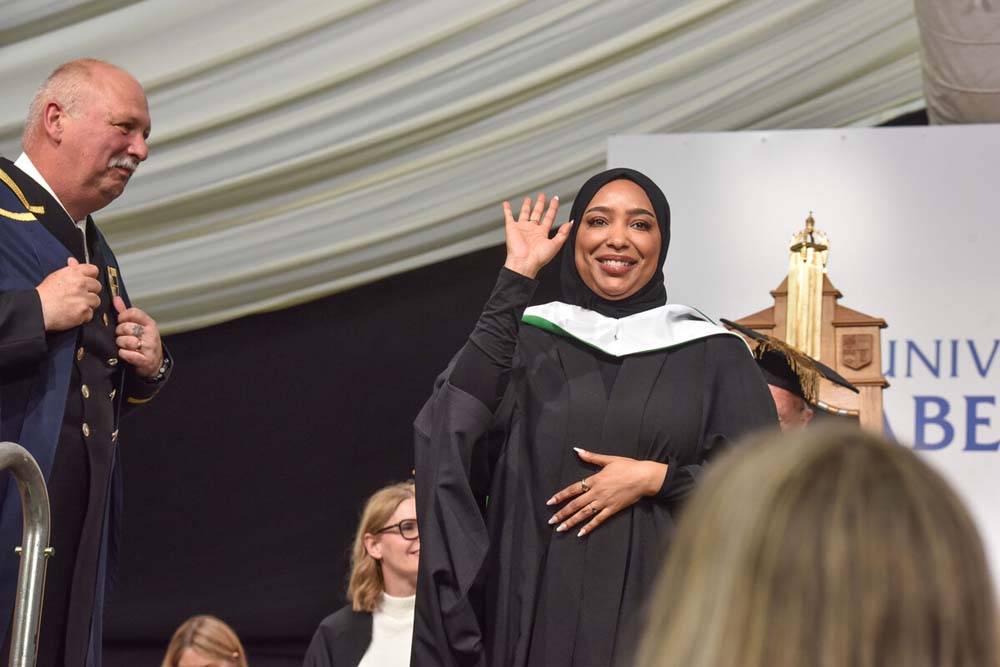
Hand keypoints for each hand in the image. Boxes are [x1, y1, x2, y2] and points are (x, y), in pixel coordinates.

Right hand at [35, 257, 101, 330]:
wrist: (37, 310)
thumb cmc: (44, 295)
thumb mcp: (55, 276)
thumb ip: (69, 269)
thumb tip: (73, 261)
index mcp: (74, 273)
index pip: (93, 270)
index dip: (91, 276)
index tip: (88, 281)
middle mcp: (80, 284)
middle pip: (97, 286)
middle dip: (90, 292)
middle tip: (79, 296)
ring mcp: (83, 298)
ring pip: (96, 300)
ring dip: (88, 304)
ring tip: (75, 305)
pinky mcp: (83, 310)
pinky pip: (90, 314)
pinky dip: (83, 316)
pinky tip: (73, 313)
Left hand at [113, 296, 163, 377]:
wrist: (154, 363)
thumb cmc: (144, 343)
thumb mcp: (139, 326)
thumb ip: (126, 313)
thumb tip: (116, 299)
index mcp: (149, 323)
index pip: (133, 312)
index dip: (123, 316)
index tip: (121, 321)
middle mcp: (151, 334)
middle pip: (127, 327)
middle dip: (119, 332)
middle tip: (122, 336)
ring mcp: (149, 347)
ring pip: (126, 341)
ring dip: (120, 344)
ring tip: (123, 345)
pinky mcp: (145, 360)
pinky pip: (127, 354)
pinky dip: (123, 354)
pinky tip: (125, 353)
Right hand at [502, 193, 572, 278]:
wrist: (524, 263)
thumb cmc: (538, 258)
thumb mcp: (555, 244)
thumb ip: (563, 233)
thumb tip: (570, 223)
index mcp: (542, 233)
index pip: (549, 217)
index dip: (552, 208)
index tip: (555, 199)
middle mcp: (532, 230)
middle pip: (537, 213)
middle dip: (540, 204)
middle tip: (542, 196)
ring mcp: (521, 228)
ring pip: (524, 214)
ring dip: (526, 206)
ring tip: (528, 199)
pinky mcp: (511, 228)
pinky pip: (508, 216)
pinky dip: (506, 210)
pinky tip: (506, 204)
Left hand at [546, 448, 667, 536]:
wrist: (644, 477)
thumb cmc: (628, 466)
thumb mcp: (609, 459)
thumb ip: (591, 457)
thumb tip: (577, 450)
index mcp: (594, 480)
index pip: (573, 489)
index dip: (560, 496)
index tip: (550, 502)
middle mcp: (597, 492)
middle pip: (575, 504)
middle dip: (562, 513)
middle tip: (551, 521)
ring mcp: (604, 502)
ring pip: (584, 514)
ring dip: (571, 522)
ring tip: (560, 529)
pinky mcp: (613, 509)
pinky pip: (598, 520)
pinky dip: (589, 527)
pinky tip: (580, 533)